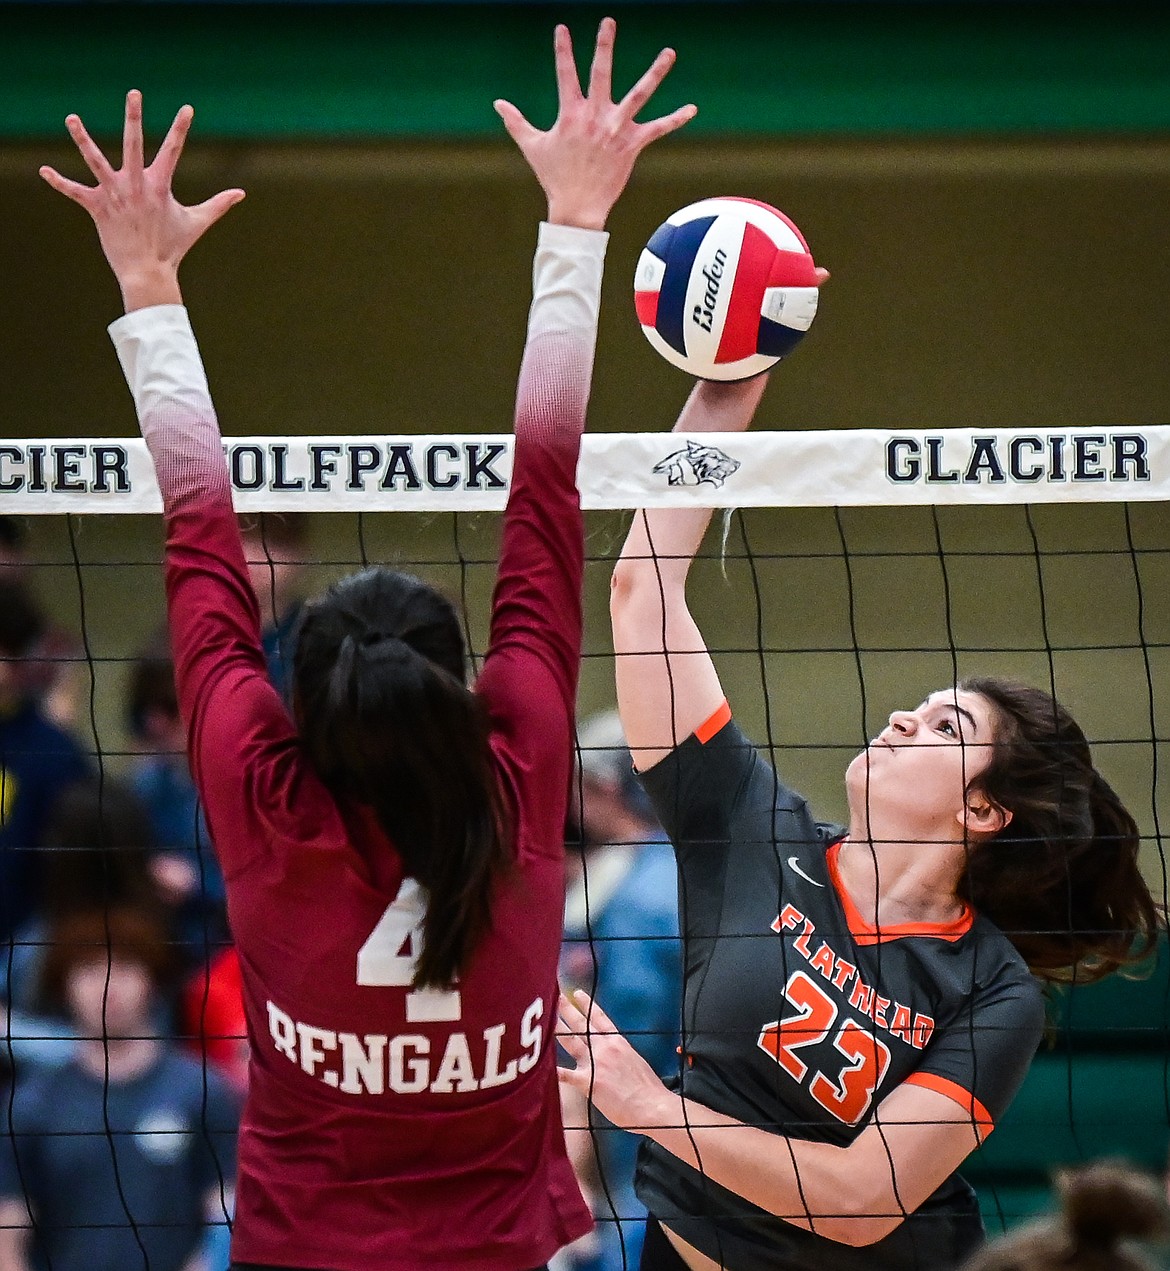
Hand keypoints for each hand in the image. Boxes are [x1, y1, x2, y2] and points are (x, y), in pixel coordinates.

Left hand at [40, 89, 244, 310]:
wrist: (147, 272)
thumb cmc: (172, 248)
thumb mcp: (197, 223)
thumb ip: (218, 205)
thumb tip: (241, 194)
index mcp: (159, 186)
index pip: (173, 150)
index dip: (181, 128)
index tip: (187, 108)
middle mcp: (136, 186)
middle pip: (133, 144)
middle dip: (134, 117)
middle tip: (134, 93)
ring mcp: (115, 195)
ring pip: (96, 161)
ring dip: (82, 139)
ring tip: (71, 117)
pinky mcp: (98, 208)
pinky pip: (75, 192)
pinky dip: (59, 182)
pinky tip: (44, 172)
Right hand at [495, 17, 695, 231]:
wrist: (577, 208)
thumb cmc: (554, 177)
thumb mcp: (532, 146)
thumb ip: (516, 122)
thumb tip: (497, 103)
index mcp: (571, 114)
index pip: (565, 74)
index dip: (562, 50)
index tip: (562, 29)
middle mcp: (595, 117)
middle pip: (602, 73)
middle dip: (604, 46)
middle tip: (609, 22)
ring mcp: (616, 129)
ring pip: (640, 94)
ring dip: (655, 72)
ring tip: (669, 52)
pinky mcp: (632, 145)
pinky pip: (659, 129)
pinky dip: (675, 119)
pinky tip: (692, 108)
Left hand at [557, 989, 677, 1130]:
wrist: (652, 1105)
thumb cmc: (649, 1090)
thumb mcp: (636, 1063)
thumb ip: (622, 1056)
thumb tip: (616, 1059)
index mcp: (619, 1042)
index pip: (600, 1018)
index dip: (587, 1004)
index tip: (577, 993)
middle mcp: (605, 1048)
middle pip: (582, 1024)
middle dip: (567, 1010)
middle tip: (555, 997)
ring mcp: (596, 1063)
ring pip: (571, 1041)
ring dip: (557, 1030)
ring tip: (546, 1020)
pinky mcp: (589, 1082)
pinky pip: (565, 1075)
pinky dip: (552, 1070)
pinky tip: (540, 1066)